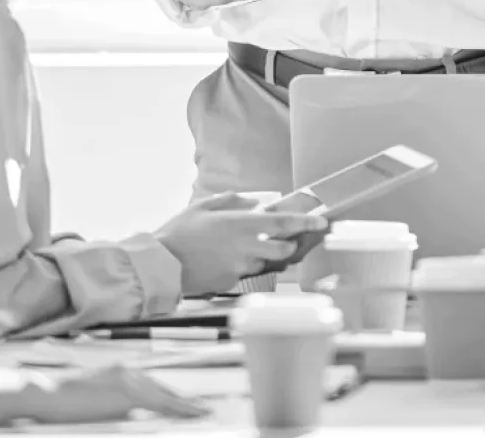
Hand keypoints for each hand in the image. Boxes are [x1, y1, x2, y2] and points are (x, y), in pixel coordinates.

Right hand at [22, 365, 210, 422]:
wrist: (45, 394)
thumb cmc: (62, 403)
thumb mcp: (94, 403)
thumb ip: (115, 406)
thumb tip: (134, 417)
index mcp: (121, 372)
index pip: (154, 385)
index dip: (173, 396)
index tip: (190, 404)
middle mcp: (129, 371)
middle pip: (163, 388)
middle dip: (184, 400)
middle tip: (205, 409)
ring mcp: (128, 379)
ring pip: (166, 394)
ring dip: (186, 405)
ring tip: (205, 413)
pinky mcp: (126, 393)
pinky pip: (160, 402)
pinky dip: (178, 408)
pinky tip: (191, 414)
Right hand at [157, 192, 327, 295]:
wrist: (161, 265)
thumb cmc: (180, 231)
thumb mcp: (204, 206)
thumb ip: (233, 201)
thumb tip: (254, 202)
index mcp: (242, 224)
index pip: (284, 222)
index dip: (306, 222)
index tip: (322, 221)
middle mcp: (246, 246)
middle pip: (283, 249)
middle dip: (288, 245)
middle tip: (283, 239)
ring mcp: (239, 268)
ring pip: (263, 263)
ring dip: (260, 256)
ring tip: (235, 249)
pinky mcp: (230, 283)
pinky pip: (243, 274)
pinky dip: (240, 267)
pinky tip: (220, 261)